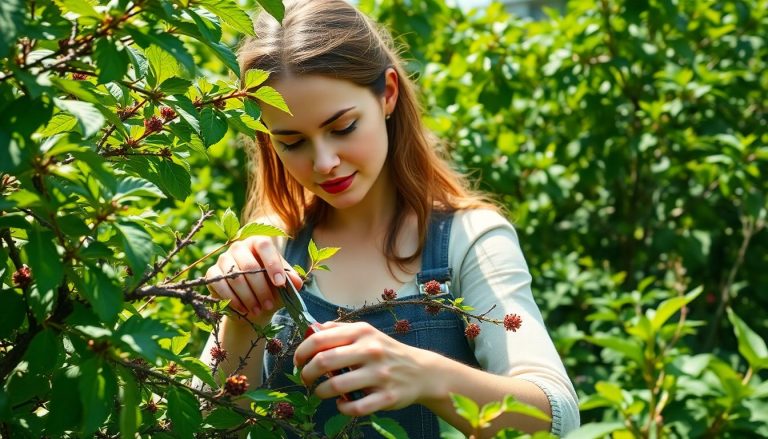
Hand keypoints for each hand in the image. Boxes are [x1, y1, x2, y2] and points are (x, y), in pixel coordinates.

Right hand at [205, 236, 302, 323]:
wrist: (254, 305)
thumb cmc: (272, 289)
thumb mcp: (284, 284)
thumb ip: (292, 280)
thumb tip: (296, 282)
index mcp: (258, 242)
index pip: (265, 246)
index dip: (273, 264)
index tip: (280, 284)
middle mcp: (239, 246)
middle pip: (249, 265)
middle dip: (261, 289)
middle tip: (269, 305)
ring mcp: (223, 259)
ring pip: (235, 278)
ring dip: (248, 297)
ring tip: (259, 310)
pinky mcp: (212, 273)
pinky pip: (221, 286)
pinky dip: (233, 300)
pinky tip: (243, 309)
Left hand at [294, 321, 437, 415]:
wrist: (422, 371)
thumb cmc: (387, 351)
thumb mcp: (368, 333)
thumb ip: (341, 329)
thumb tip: (313, 329)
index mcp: (362, 332)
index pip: (320, 339)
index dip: (302, 351)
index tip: (298, 361)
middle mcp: (370, 351)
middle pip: (324, 362)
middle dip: (307, 374)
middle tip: (305, 379)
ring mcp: (379, 375)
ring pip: (336, 386)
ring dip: (320, 392)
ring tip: (320, 392)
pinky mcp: (386, 397)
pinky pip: (354, 407)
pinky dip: (342, 407)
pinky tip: (341, 404)